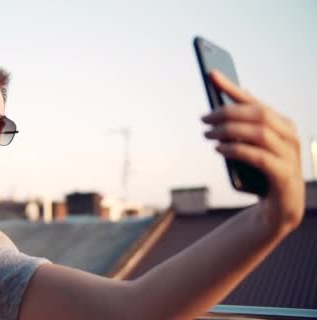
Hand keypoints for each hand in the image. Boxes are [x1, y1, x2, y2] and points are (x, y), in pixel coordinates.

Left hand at [201, 70, 304, 235]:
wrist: (276, 212)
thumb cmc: (261, 175)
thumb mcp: (250, 148)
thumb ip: (242, 128)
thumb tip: (222, 103)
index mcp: (283, 125)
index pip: (255, 101)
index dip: (232, 87)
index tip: (211, 74)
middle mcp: (290, 137)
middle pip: (258, 114)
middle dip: (227, 112)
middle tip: (203, 118)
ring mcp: (290, 157)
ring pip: (259, 133)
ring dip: (229, 131)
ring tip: (207, 134)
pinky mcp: (284, 177)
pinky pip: (259, 158)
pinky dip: (237, 150)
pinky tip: (218, 149)